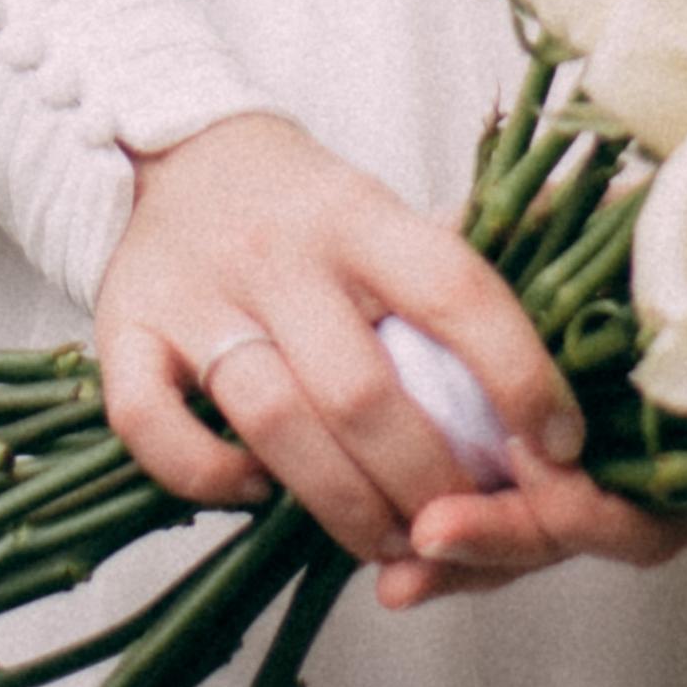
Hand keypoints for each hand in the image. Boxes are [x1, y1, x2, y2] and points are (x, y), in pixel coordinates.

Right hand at [98, 112, 686, 609]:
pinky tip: (259, 494)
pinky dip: (212, 480)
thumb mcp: (382, 218)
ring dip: (342, 505)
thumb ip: (445, 293)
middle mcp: (278, 249)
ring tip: (388, 539)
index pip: (456, 287)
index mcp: (358, 213)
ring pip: (273, 421)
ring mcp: (195, 292)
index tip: (562, 446)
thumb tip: (562, 394)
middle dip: (431, 480)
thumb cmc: (306, 209)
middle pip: (364, 389)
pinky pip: (157, 428)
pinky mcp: (123, 330)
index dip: (519, 374)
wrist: (169, 147)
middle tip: (466, 520)